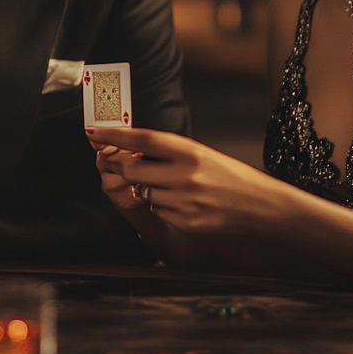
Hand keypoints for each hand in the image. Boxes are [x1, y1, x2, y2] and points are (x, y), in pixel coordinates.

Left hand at [85, 127, 272, 235]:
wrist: (258, 204)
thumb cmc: (229, 175)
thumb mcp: (201, 153)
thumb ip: (168, 152)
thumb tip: (132, 149)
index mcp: (190, 151)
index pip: (143, 138)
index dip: (114, 135)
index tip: (94, 132)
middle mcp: (185, 174)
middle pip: (132, 168)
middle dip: (122, 165)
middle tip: (120, 161)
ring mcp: (184, 200)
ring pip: (143, 191)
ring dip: (147, 187)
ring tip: (171, 185)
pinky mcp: (185, 221)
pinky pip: (157, 211)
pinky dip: (161, 205)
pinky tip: (181, 201)